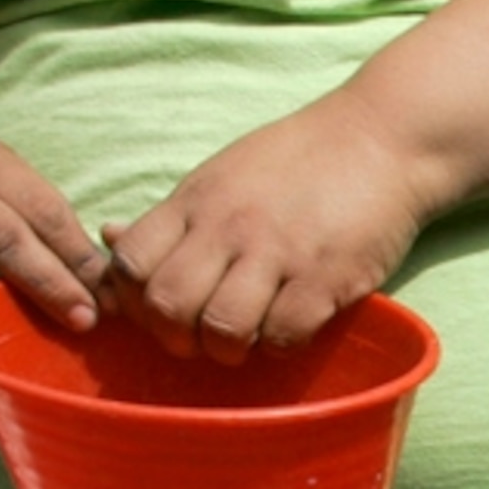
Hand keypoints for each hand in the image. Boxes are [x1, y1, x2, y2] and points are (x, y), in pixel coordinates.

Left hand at [105, 94, 439, 361]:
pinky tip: (290, 328)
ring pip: (222, 328)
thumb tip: (109, 237)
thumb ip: (173, 215)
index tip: (159, 309)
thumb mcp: (220, 175)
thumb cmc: (298, 160)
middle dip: (175, 336)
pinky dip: (281, 345)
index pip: (130, 263)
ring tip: (244, 340)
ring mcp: (277, 252)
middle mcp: (228, 226)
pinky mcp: (325, 277)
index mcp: (196, 201)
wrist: (380, 139)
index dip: (134, 300)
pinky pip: (284, 335)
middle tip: (198, 338)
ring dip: (228, 349)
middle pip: (167, 305)